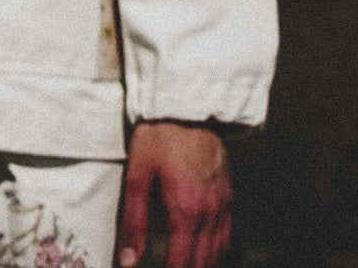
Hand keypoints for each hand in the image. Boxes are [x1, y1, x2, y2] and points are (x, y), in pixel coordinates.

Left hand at [117, 120, 231, 267]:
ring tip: (188, 265)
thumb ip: (134, 221)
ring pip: (219, 252)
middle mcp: (210, 213)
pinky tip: (208, 253)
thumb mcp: (138, 174)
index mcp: (186, 211)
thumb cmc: (158, 136)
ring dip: (205, 265)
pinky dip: (218, 250)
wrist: (186, 105)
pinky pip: (227, 233)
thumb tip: (129, 261)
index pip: (182, 264)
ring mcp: (223, 204)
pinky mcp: (228, 193)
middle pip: (204, 262)